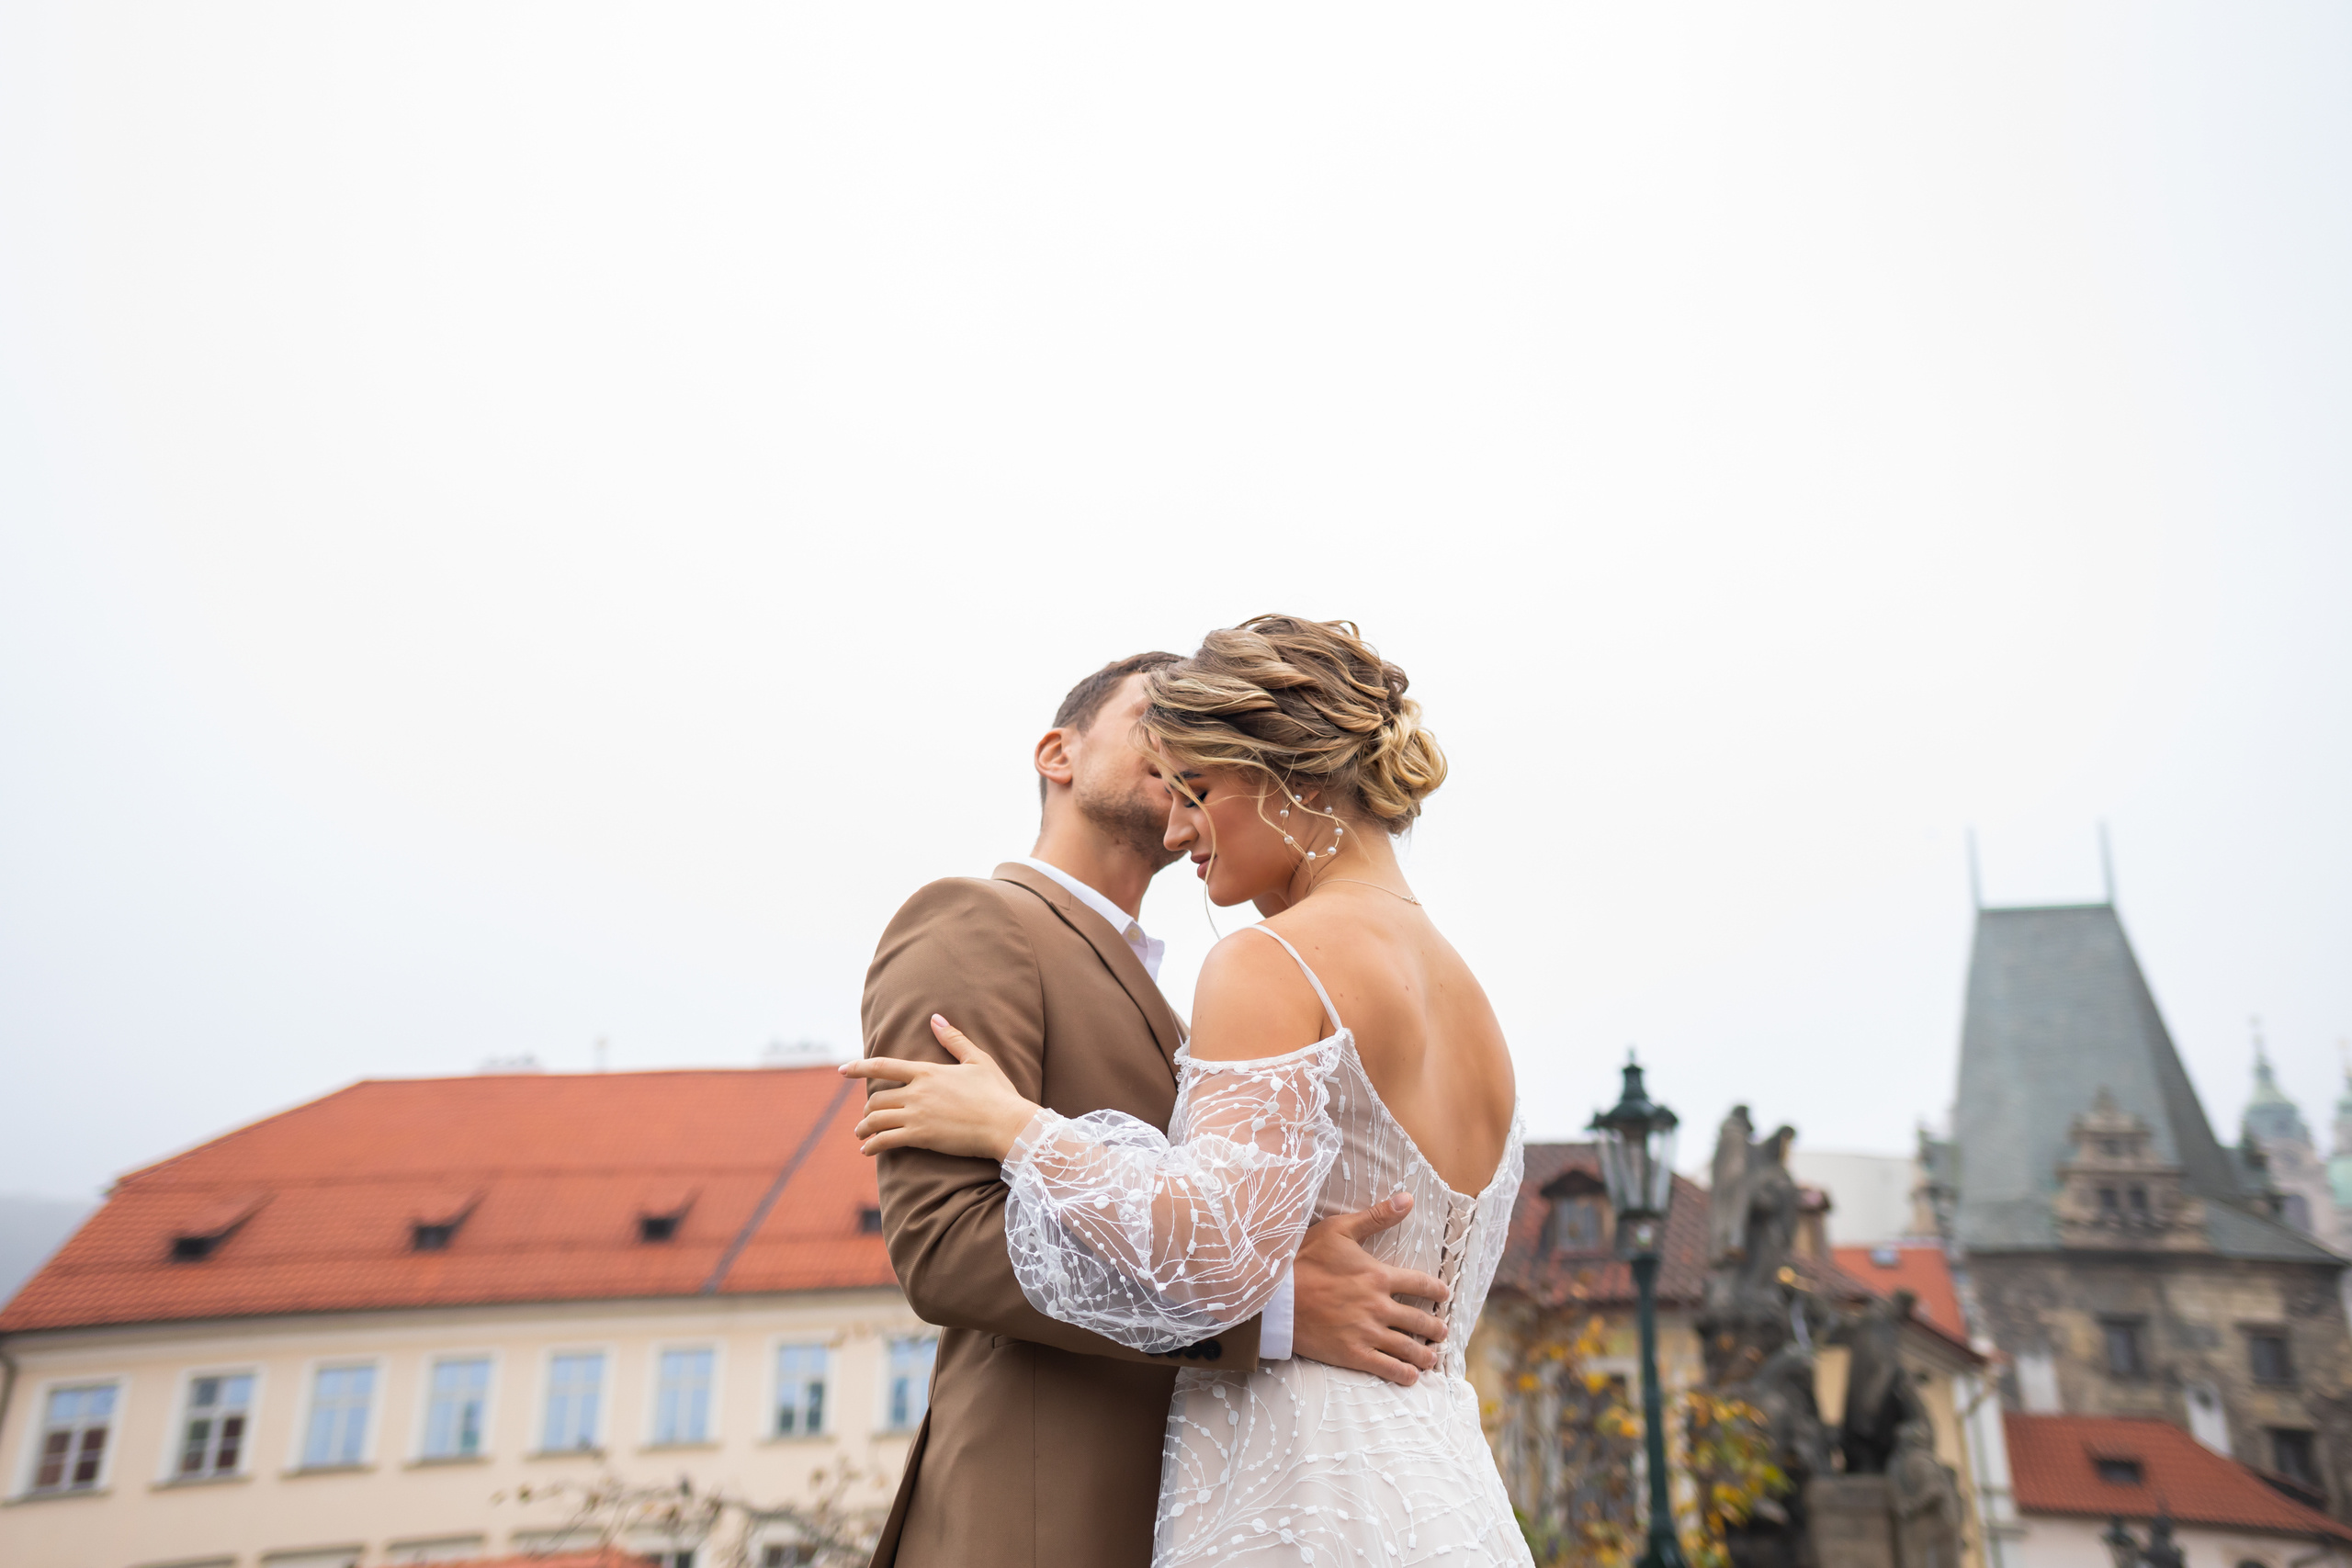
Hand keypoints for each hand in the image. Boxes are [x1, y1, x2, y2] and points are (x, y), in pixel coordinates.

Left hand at [840, 1016, 1040, 1160]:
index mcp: (927, 1071)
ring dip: (865, 1128)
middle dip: (868, 1109)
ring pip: (877, 1119)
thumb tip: (935, 1018)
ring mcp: (917, 1114)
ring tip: (862, 1135)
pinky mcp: (920, 1136)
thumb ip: (954, 1039)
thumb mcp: (978, 1060)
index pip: (884, 1066)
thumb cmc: (997, 1092)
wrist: (1007, 1124)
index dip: (859, 1067)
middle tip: (866, 1117)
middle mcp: (917, 1091)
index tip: (842, 1070)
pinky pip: (886, 1140)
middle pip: (877, 1098)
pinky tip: (867, 1150)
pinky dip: (872, 1145)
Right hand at [1290, 1193, 1451, 1386]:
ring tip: (1432, 1357)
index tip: (1444, 1294)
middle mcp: (1379, 1307)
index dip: (1436, 1290)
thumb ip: (1376, 1216)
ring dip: (1424, 1354)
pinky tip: (1411, 1377)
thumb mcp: (1339, 1229)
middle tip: (1442, 1331)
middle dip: (1435, 1327)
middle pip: (1418, 1320)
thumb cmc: (1305, 1259)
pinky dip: (1403, 1374)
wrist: (1277, 1297)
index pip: (1420, 1284)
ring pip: (1407, 1347)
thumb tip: (1408, 1199)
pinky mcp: (1352, 1353)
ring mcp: (1367, 1332)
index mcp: (1379, 1276)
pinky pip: (1386, 1367)